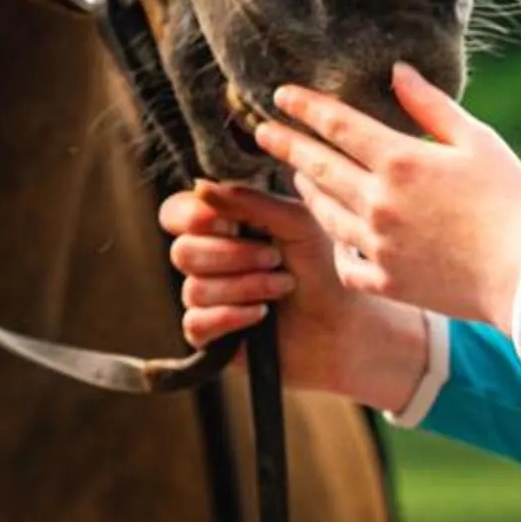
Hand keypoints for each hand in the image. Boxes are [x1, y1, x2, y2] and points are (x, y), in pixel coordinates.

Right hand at [161, 180, 433, 411]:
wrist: (344, 325)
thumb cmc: (323, 267)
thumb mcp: (296, 222)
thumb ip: (250, 201)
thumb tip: (200, 185)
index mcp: (222, 225)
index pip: (177, 213)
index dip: (195, 217)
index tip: (231, 224)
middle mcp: (208, 260)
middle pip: (183, 252)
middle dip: (234, 256)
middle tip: (275, 258)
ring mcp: (206, 299)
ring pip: (194, 289)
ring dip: (246, 286)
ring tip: (282, 287)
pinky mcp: (210, 336)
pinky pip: (196, 323)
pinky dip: (233, 316)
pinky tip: (262, 315)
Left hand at [253, 63, 520, 331]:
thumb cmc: (511, 202)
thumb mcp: (478, 141)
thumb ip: (431, 106)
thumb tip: (398, 72)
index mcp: (400, 161)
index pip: (338, 126)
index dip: (306, 107)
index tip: (280, 95)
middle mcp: (378, 202)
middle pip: (318, 167)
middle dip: (285, 146)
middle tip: (261, 132)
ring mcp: (377, 245)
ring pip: (324, 213)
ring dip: (307, 190)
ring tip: (298, 176)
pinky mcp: (385, 281)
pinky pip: (345, 262)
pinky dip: (338, 246)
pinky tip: (339, 236)